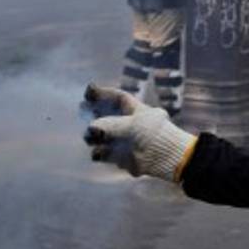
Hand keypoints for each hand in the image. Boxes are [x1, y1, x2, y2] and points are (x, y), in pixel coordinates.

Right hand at [82, 84, 196, 181]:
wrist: (166, 157)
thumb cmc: (153, 134)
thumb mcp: (132, 124)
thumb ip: (111, 124)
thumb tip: (92, 127)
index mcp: (138, 111)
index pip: (119, 99)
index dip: (105, 94)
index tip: (89, 90)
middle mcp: (130, 125)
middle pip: (107, 117)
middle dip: (94, 115)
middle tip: (82, 110)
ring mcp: (126, 141)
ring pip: (103, 136)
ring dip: (95, 135)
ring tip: (91, 135)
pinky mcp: (123, 157)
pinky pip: (105, 153)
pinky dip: (101, 152)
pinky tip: (100, 152)